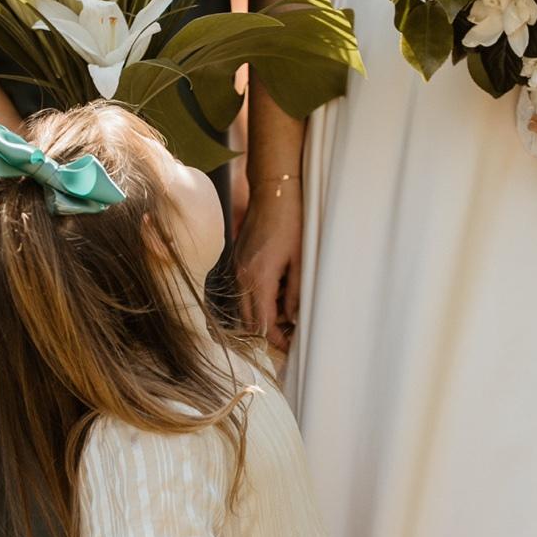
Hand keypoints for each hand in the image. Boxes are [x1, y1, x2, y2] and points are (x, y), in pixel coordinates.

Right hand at [235, 181, 302, 351]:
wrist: (273, 191)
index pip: (261, 324)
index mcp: (258, 278)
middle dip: (269, 331)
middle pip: (248, 321)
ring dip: (263, 315)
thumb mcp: (300, 261)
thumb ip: (295, 294)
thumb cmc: (291, 221)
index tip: (291, 345)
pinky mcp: (237, 261)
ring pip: (244, 307)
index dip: (276, 340)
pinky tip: (278, 291)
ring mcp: (236, 268)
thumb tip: (293, 319)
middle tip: (292, 334)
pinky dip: (259, 299)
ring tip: (288, 310)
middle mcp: (241, 276)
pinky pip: (244, 291)